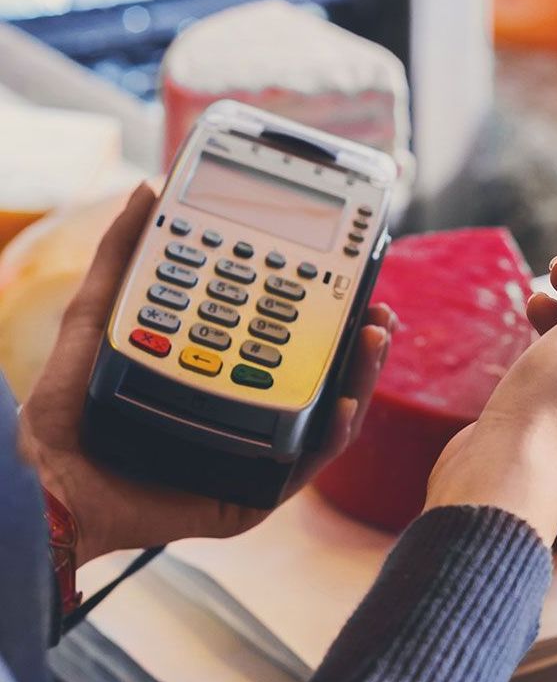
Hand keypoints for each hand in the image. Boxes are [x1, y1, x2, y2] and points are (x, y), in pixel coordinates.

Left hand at [19, 183, 395, 564]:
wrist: (52, 477)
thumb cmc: (71, 405)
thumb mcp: (102, 311)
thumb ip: (124, 251)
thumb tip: (147, 190)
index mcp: (225, 369)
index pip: (292, 334)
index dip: (328, 307)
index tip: (352, 275)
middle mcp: (247, 407)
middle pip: (322, 373)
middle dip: (359, 341)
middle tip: (377, 311)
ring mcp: (255, 449)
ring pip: (328, 414)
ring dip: (362, 378)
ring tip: (372, 340)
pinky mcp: (255, 491)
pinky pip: (307, 464)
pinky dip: (333, 433)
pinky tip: (344, 404)